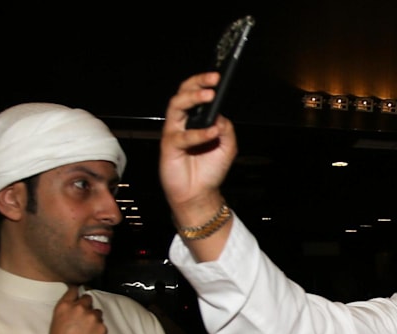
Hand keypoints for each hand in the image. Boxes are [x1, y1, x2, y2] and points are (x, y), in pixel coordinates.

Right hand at [42, 287, 106, 333]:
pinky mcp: (103, 330)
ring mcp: (93, 319)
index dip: (77, 293)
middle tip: (82, 319)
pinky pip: (103, 326)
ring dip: (94, 319)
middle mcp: (80, 309)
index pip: (74, 290)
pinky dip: (99, 332)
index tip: (78, 295)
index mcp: (64, 306)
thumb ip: (68, 313)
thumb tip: (76, 310)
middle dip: (86, 307)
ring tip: (86, 333)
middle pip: (88, 299)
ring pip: (97, 313)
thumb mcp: (56, 324)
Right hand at [160, 73, 237, 259]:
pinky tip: (212, 133)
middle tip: (212, 80)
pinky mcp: (169, 147)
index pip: (195, 94)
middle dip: (196, 83)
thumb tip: (220, 115)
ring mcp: (174, 133)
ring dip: (192, 98)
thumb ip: (226, 129)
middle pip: (182, 94)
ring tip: (209, 96)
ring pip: (176, 107)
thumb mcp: (227, 147)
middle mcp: (182, 123)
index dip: (203, 82)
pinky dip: (198, 133)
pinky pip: (182, 136)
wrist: (200, 194)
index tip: (218, 76)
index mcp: (194, 120)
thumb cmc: (210, 170)